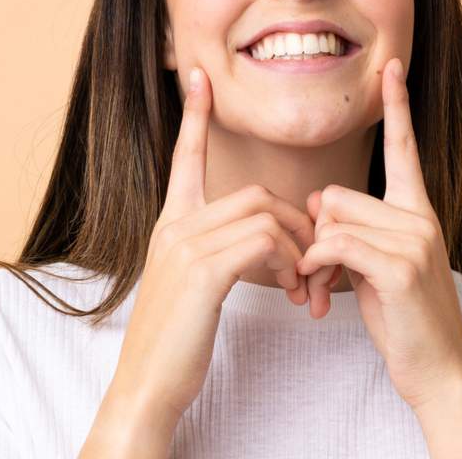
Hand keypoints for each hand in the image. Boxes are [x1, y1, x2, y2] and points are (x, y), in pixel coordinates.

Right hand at [104, 66, 315, 426]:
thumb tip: (262, 240)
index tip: (199, 77)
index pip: (186, 158)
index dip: (194, 117)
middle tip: (312, 263)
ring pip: (264, 214)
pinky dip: (290, 261)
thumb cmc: (176, 340)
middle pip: (254, 194)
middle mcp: (175, 226)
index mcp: (171, 225)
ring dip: (298, 247)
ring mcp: (185, 246)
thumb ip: (218, 252)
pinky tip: (293, 290)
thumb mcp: (194, 286)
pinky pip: (263, 241)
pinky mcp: (203, 271)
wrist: (148, 385)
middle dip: (295, 223)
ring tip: (303, 284)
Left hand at [295, 57, 461, 409]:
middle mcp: (421, 217)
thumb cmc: (404, 323)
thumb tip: (316, 206)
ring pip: (331, 220)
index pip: (403, 149)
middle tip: (319, 278)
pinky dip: (316, 269)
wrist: (439, 373)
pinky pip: (334, 245)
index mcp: (418, 212)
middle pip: (336, 195)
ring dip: (312, 260)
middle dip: (315, 236)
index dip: (397, 106)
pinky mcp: (400, 266)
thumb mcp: (376, 268)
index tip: (391, 66)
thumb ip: (353, 230)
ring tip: (324, 295)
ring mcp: (415, 239)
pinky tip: (321, 296)